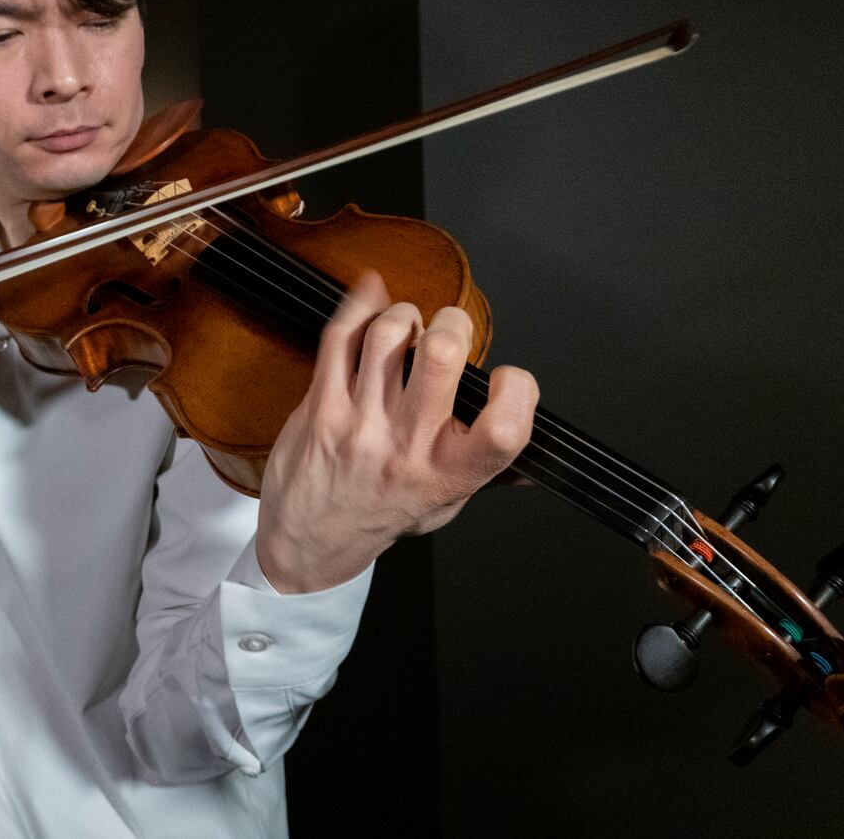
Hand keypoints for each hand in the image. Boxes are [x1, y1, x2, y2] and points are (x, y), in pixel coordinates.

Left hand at [255, 272, 537, 593]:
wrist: (311, 541)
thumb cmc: (380, 515)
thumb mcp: (445, 504)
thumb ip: (486, 471)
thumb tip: (533, 455)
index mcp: (449, 473)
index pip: (505, 425)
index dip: (518, 388)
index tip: (505, 377)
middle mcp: (407, 446)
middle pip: (440, 355)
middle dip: (452, 323)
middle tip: (448, 330)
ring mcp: (360, 423)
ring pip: (388, 335)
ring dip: (404, 315)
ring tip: (407, 327)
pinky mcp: (321, 406)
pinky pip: (342, 338)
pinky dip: (360, 306)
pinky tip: (371, 303)